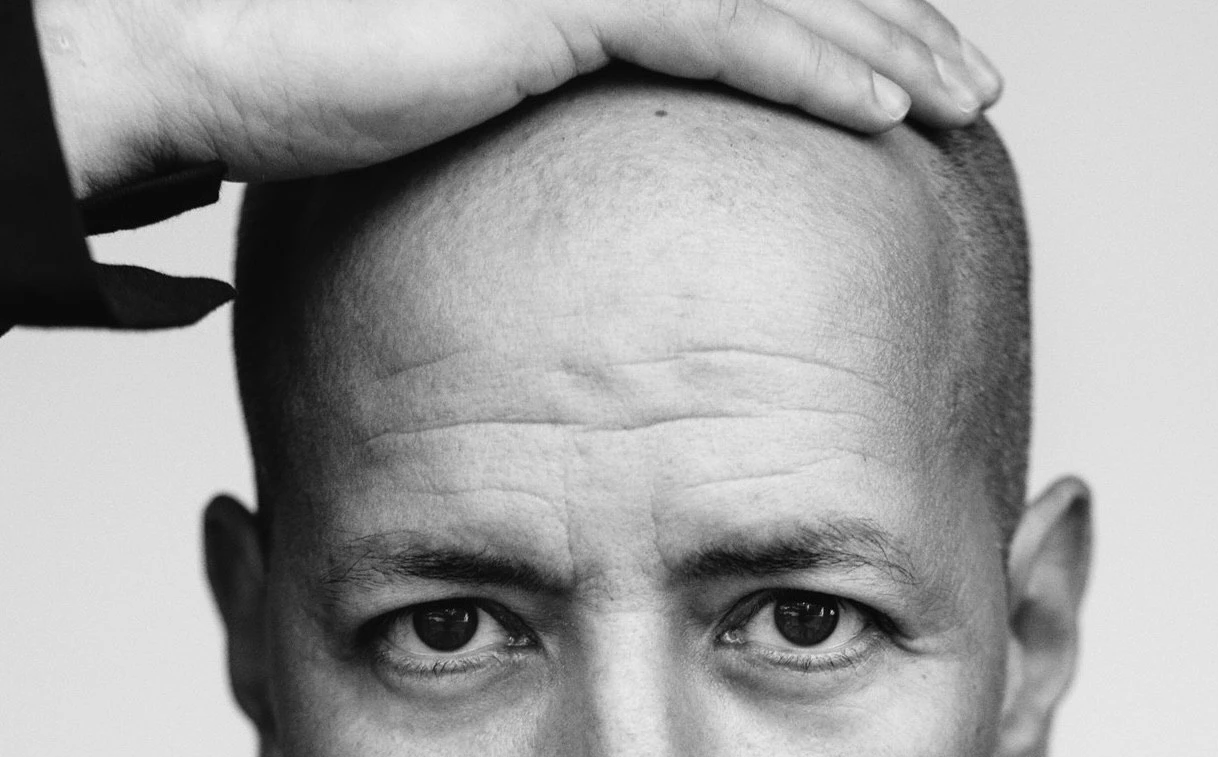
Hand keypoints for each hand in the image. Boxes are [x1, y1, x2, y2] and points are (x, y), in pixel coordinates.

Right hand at [36, 0, 1001, 198]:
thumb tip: (551, 226)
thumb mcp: (453, 130)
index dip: (830, 31)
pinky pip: (722, 32)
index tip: (896, 87)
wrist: (205, 62)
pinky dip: (815, 66)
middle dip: (888, 24)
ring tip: (964, 93)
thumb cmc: (299, 104)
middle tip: (968, 80)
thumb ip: (530, 141)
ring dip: (884, 40)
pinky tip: (888, 107)